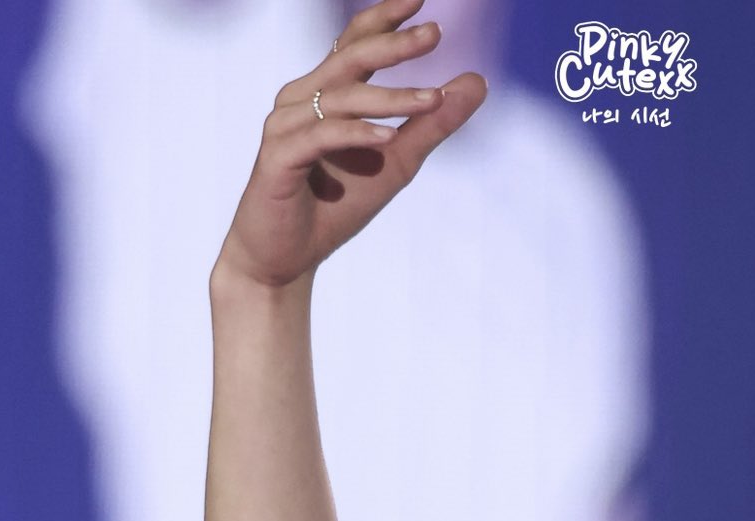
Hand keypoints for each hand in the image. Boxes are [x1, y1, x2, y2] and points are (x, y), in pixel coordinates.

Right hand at [213, 1, 485, 292]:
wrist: (285, 260)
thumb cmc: (334, 209)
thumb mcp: (397, 163)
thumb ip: (432, 124)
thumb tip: (477, 81)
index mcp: (325, 93)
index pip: (355, 42)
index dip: (384, 18)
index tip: (422, 1)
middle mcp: (301, 98)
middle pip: (350, 58)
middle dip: (393, 45)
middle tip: (435, 34)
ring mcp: (286, 125)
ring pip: (342, 97)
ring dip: (389, 98)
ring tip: (431, 100)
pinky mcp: (277, 157)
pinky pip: (323, 136)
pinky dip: (357, 134)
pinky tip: (389, 138)